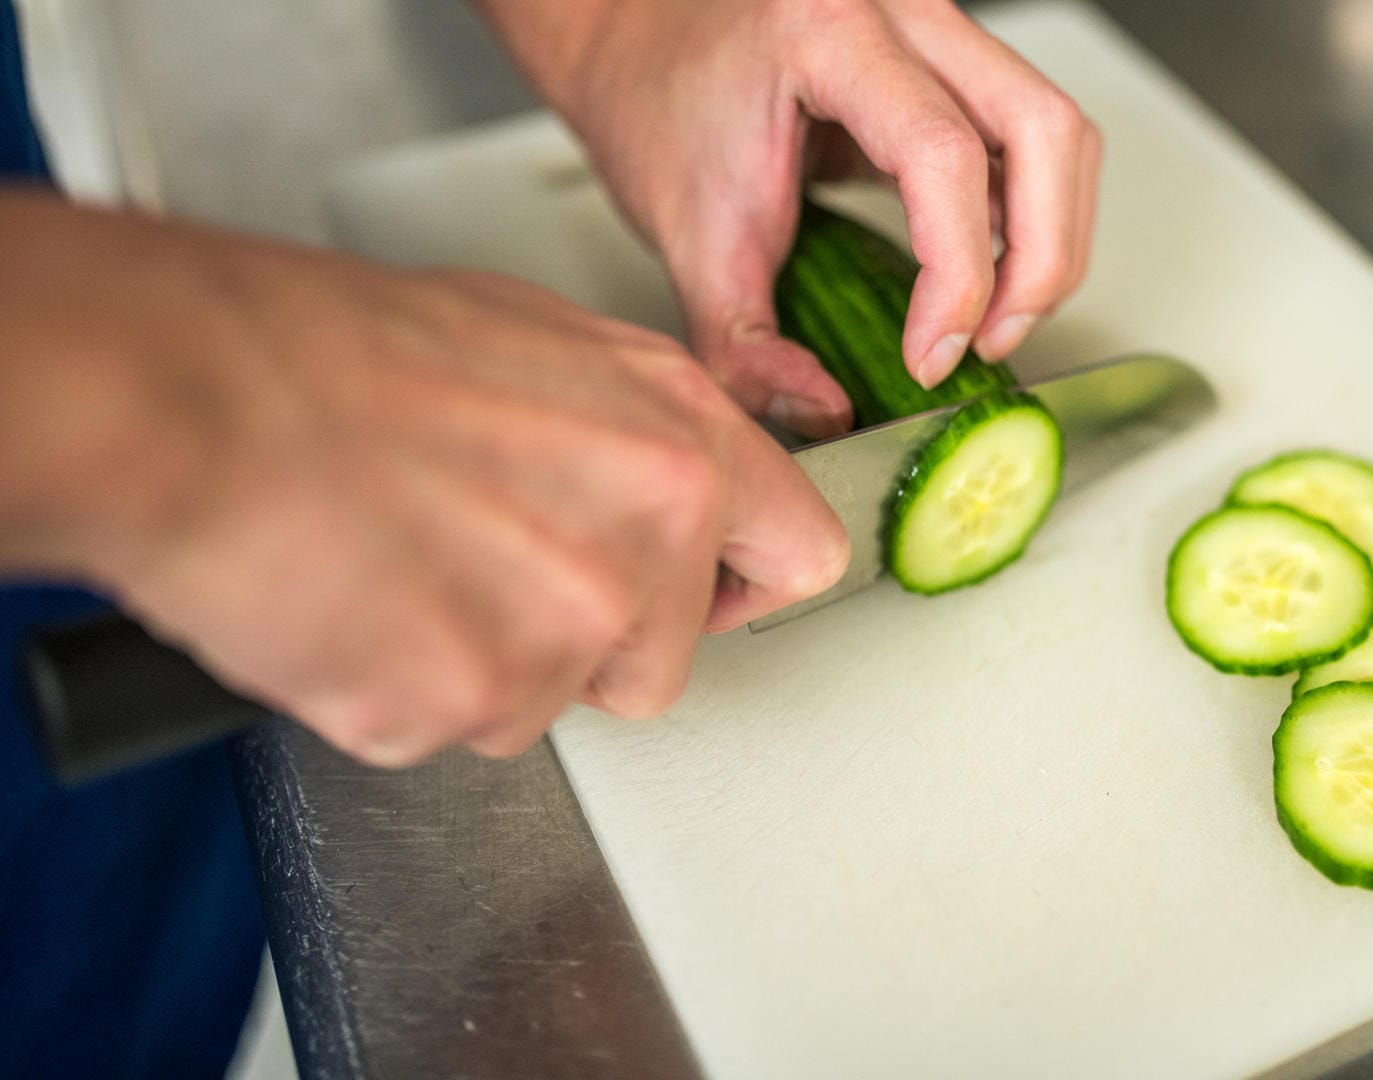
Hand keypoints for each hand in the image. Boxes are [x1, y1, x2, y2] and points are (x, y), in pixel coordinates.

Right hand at [0, 194, 847, 765]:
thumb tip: (663, 479)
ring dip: (480, 664)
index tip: (714, 592)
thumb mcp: (541, 344)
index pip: (800, 553)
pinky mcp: (465, 705)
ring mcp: (560, 635)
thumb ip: (632, 430)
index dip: (744, 583)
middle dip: (589, 644)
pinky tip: (355, 604)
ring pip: (545, 705)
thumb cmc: (336, 352)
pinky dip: (396, 691)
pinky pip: (447, 731)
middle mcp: (646, 543)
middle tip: (490, 572)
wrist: (197, 395)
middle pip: (662, 664)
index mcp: (680, 441)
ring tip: (401, 567)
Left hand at [477, 0, 1102, 437]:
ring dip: (1050, 242)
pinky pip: (1035, 135)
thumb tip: (822, 410)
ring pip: (1060, 133)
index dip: (958, 277)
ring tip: (994, 318)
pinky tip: (988, 272)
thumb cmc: (657, 102)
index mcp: (823, 33)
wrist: (639, 39)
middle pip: (1043, 130)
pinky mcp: (953, 59)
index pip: (943, 156)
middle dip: (1039, 262)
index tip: (931, 357)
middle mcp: (898, 10)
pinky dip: (1033, 216)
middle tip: (990, 341)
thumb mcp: (687, 238)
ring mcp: (936, 26)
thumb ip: (744, 344)